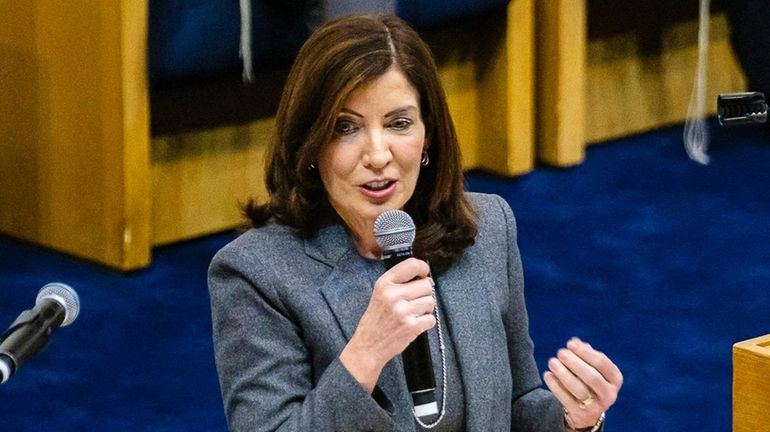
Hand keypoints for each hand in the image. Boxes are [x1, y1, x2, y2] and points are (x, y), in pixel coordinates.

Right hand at [340, 258, 435, 392]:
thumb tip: (425, 276)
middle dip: (424, 293)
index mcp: (384, 283)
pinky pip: (431, 318)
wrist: (368, 346)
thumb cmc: (376, 320)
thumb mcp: (380, 294)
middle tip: (414, 302)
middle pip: (427, 285)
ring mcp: (403, 311)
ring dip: (425, 309)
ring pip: (431, 301)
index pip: (412, 265)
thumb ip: (399, 282)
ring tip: (412, 314)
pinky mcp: (411, 326)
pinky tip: (414, 324)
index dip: (423, 269)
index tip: (424, 275)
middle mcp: (393, 295)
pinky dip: (426, 322)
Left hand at [542, 337, 622, 429]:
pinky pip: (567, 400)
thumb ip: (584, 352)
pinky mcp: (581, 414)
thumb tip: (574, 342)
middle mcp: (609, 394)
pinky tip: (548, 375)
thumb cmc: (588, 379)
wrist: (587, 410)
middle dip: (574, 362)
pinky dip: (556, 386)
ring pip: (579, 389)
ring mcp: (597, 406)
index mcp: (615, 378)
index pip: (601, 362)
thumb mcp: (591, 366)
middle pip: (592, 377)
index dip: (584, 352)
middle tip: (560, 352)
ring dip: (564, 374)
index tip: (570, 344)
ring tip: (552, 362)